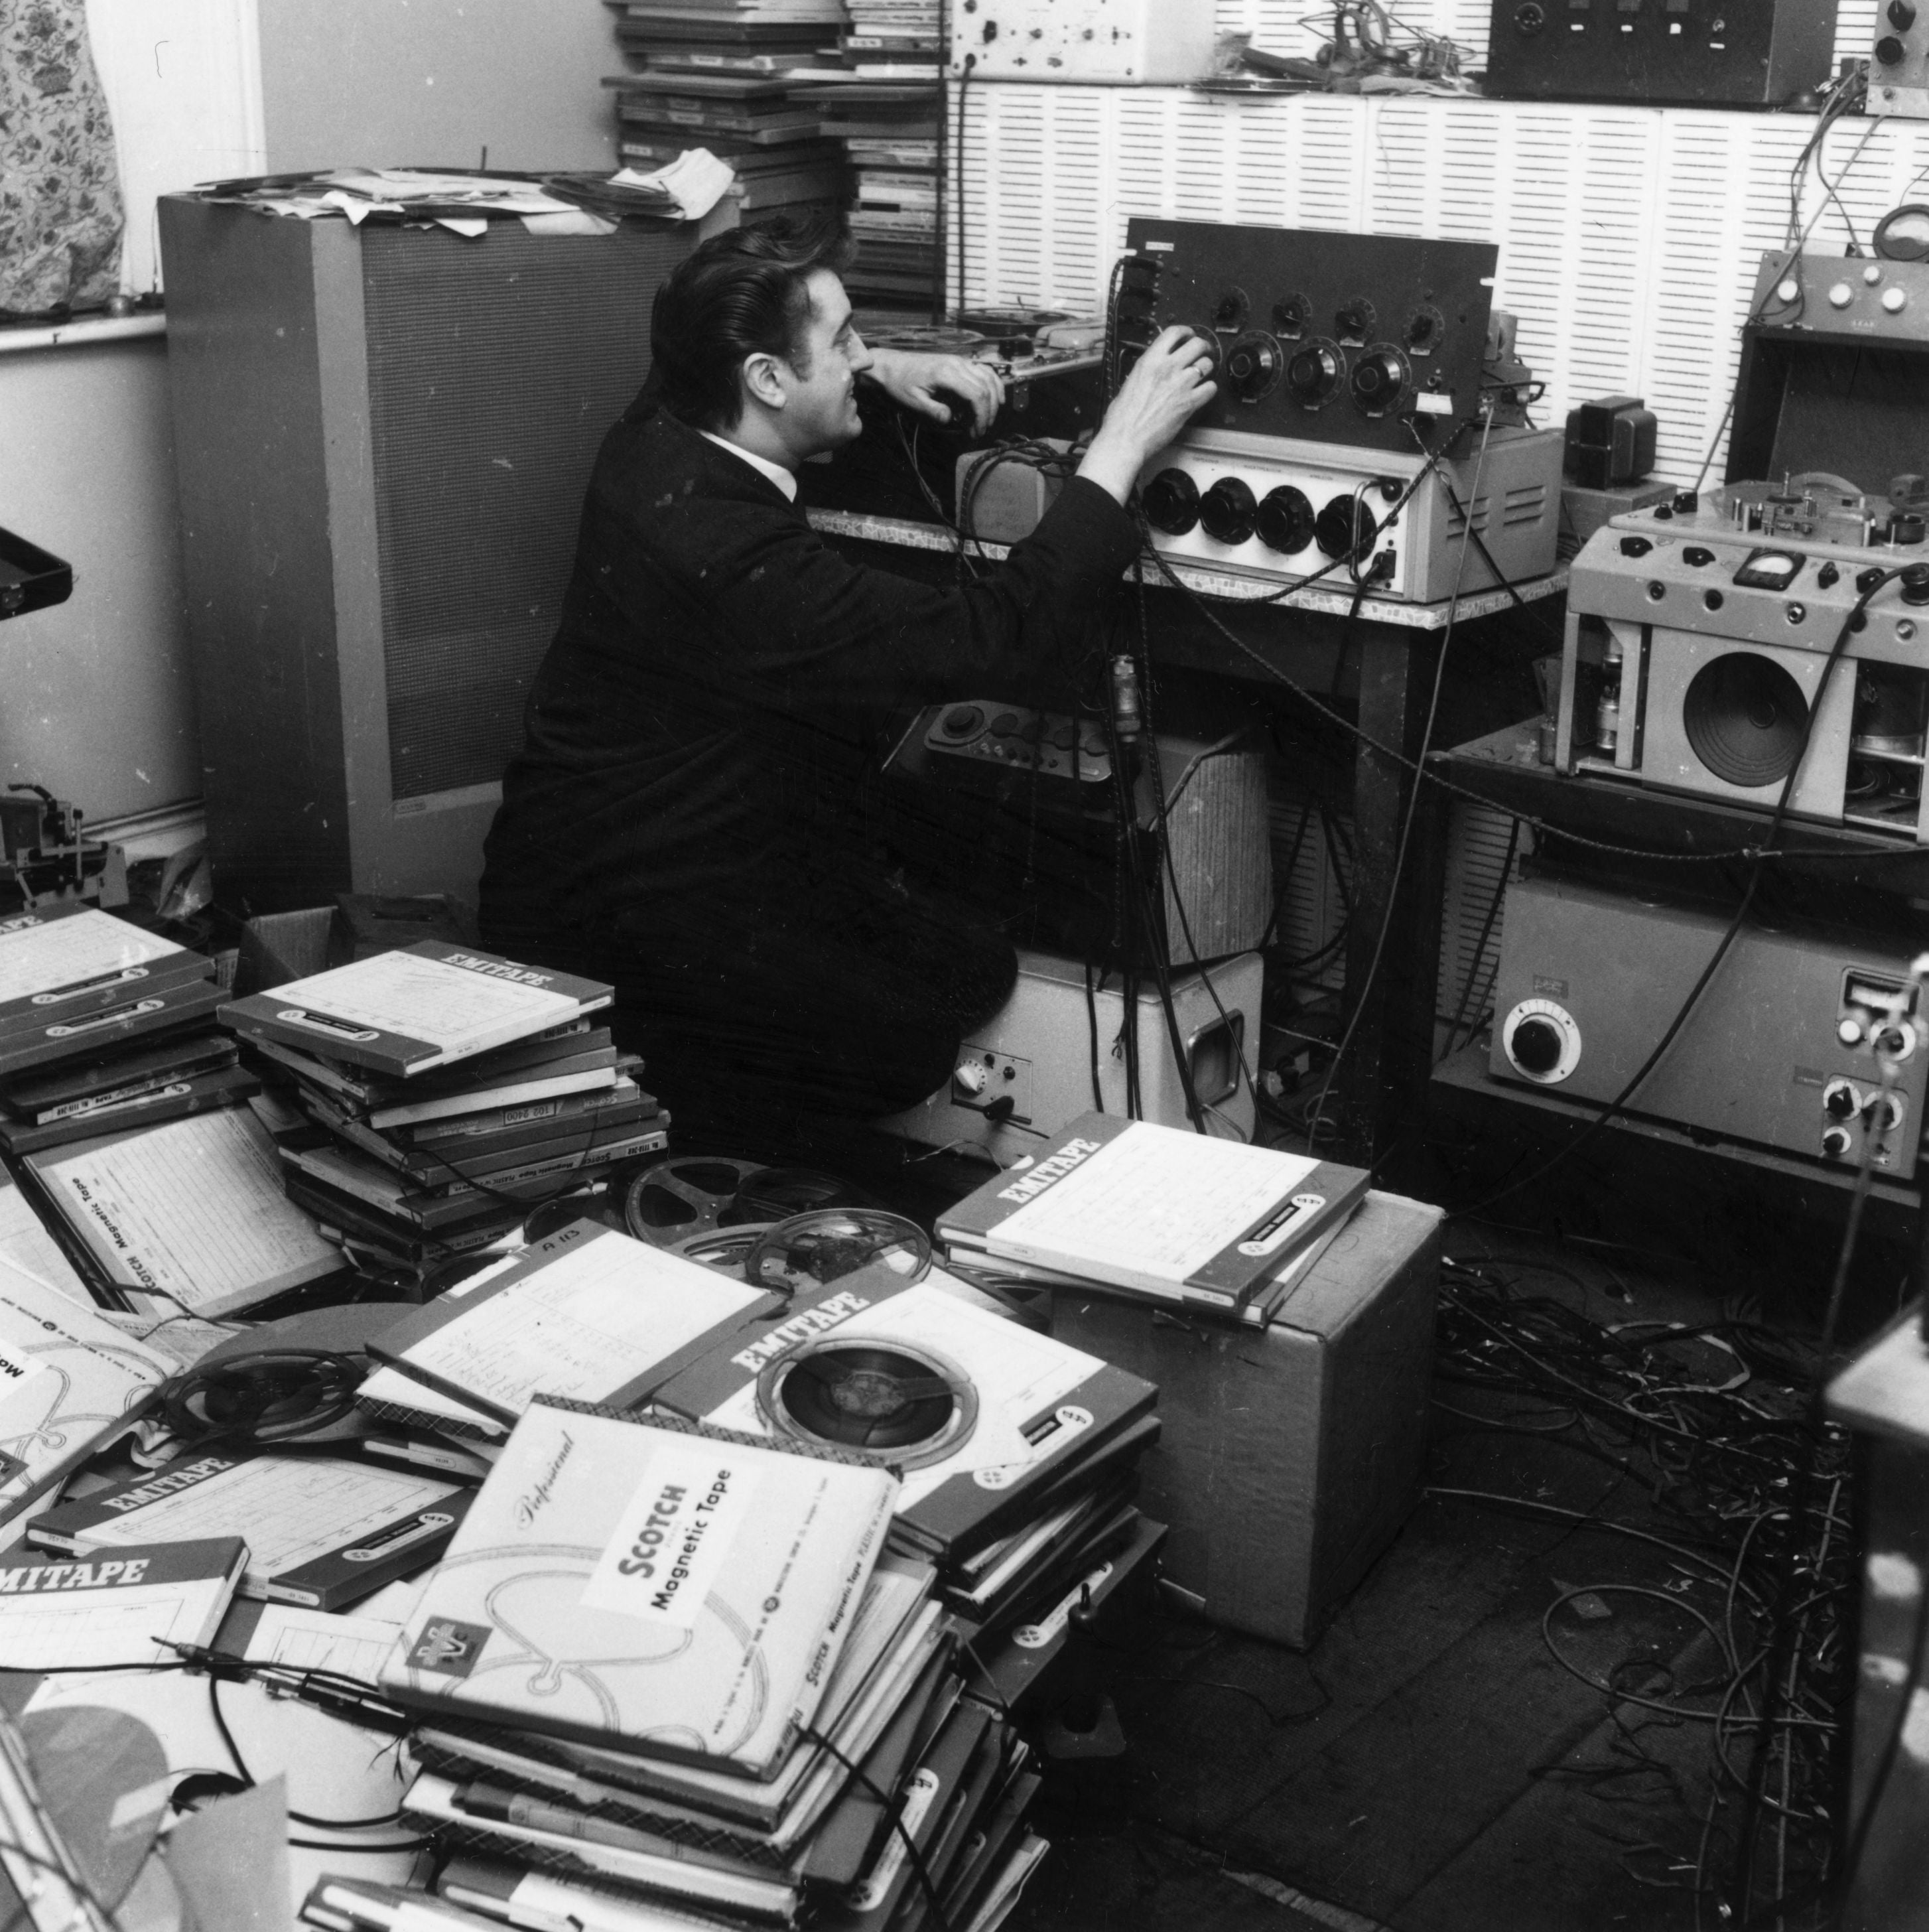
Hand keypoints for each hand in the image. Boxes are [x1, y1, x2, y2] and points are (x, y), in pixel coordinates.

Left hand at [866, 346, 1006, 433]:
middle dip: (987, 413)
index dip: (981, 416)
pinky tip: (998, 397)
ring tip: (988, 419)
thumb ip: (932, 410)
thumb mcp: (912, 401)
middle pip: (985, 388)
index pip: (976, 394)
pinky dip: (994, 383)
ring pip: (988, 378)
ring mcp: (960, 361)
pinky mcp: (960, 362)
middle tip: (979, 431)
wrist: (892, 366)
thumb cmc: (900, 383)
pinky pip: (984, 370)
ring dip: (994, 400)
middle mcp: (957, 363)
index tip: (977, 432)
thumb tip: (950, 419)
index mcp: (946, 373)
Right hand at [1076, 327, 1219, 506]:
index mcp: (1150, 360)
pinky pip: (1210, 388)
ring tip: (1202, 374)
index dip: (1186, 332)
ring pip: (1207, 364)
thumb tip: (1154, 368)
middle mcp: (1167, 368)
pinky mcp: (1189, 403)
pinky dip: (1209, 389)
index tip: (1188, 336)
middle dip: (1202, 347)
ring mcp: (1181, 385)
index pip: (1174, 332)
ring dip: (1207, 368)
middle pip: (1197, 344)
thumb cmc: (1121, 417)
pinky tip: (1203, 393)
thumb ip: (1147, 371)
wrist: (1125, 438)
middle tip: (1202, 353)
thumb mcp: (1130, 382)